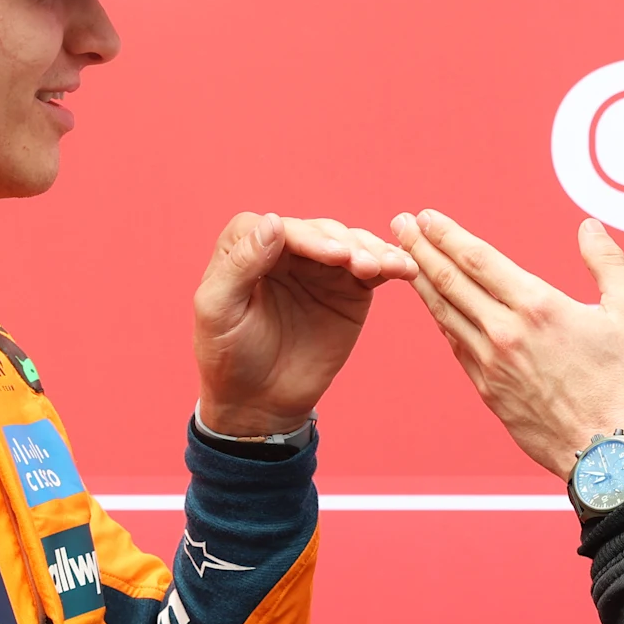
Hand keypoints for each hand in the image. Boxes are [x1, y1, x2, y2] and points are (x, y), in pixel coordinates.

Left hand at [194, 213, 418, 436]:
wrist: (258, 401)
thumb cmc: (227, 355)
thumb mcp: (218, 310)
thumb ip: (239, 265)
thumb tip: (273, 222)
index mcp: (247, 246)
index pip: (280, 228)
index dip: (308, 237)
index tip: (332, 256)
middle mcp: (286, 248)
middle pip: (321, 231)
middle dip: (345, 245)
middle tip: (364, 265)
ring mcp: (321, 267)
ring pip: (351, 243)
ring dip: (372, 251)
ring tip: (387, 268)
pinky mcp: (349, 287)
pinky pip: (373, 267)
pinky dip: (391, 264)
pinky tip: (404, 269)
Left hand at [392, 210, 623, 478]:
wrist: (608, 455)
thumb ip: (607, 263)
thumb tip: (588, 227)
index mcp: (537, 307)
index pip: (478, 259)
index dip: (447, 234)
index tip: (426, 216)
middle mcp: (505, 333)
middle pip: (450, 281)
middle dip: (420, 248)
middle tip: (398, 223)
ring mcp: (491, 363)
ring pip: (444, 313)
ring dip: (420, 281)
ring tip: (401, 256)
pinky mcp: (486, 390)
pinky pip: (454, 344)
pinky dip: (439, 319)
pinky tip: (432, 306)